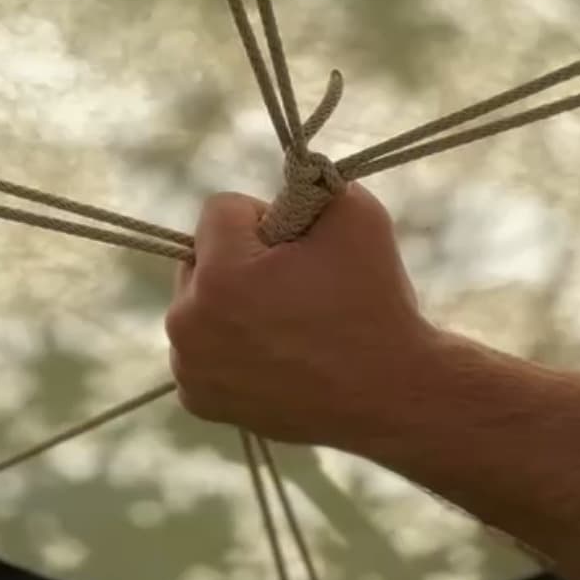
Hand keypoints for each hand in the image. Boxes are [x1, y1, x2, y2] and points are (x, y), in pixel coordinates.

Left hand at [166, 181, 436, 448]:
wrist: (392, 396)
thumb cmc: (375, 303)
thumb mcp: (356, 213)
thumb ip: (311, 181)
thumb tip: (290, 178)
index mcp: (219, 275)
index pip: (220, 210)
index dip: (266, 218)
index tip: (301, 248)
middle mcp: (188, 323)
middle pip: (200, 259)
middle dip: (240, 262)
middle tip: (295, 289)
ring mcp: (190, 367)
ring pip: (199, 305)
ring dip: (231, 304)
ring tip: (287, 325)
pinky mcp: (199, 400)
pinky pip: (202, 350)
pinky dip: (228, 347)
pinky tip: (272, 356)